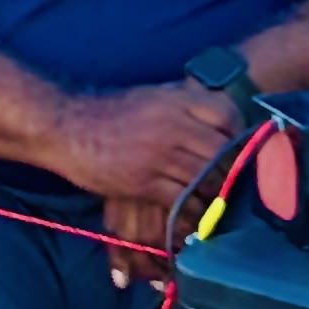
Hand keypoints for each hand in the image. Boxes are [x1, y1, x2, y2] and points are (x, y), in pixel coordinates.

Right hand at [53, 82, 242, 274]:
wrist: (69, 128)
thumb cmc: (111, 112)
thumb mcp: (152, 96)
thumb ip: (185, 105)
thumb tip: (219, 119)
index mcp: (178, 101)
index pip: (227, 116)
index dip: (239, 135)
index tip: (239, 149)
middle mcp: (174, 126)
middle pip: (221, 152)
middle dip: (230, 170)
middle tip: (232, 182)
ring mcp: (160, 154)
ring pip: (206, 178)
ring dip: (214, 193)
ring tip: (215, 200)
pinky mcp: (145, 182)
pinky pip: (182, 200)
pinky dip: (193, 209)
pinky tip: (193, 212)